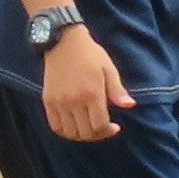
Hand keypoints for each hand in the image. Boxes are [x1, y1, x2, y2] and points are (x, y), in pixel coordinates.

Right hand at [42, 25, 127, 142]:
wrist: (63, 42)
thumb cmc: (90, 55)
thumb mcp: (109, 69)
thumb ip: (117, 90)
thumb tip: (130, 105)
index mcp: (92, 93)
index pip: (100, 125)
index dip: (109, 131)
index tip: (115, 126)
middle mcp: (74, 100)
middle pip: (85, 133)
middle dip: (97, 135)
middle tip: (103, 128)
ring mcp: (59, 102)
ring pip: (70, 133)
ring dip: (81, 135)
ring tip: (88, 127)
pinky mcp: (48, 101)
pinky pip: (55, 126)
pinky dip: (65, 131)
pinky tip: (74, 125)